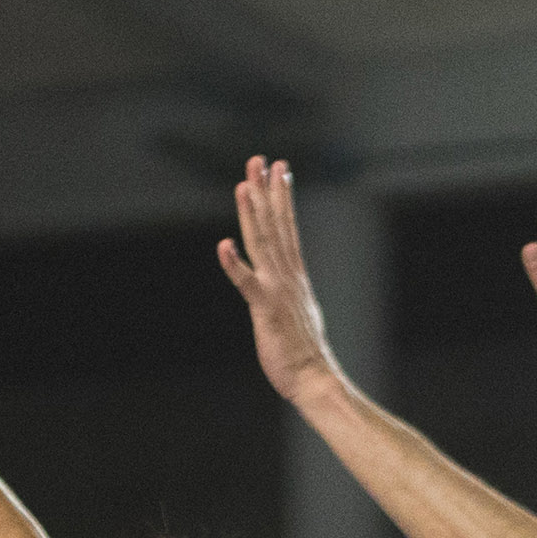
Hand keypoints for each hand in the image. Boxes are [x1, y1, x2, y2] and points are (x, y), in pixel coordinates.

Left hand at [217, 156, 345, 406]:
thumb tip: (291, 280)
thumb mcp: (298, 310)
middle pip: (274, 225)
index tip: (279, 169)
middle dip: (266, 191)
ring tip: (244, 185)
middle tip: (260, 160)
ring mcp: (277, 289)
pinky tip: (223, 244)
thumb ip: (291, 290)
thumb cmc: (304, 350)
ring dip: (252, 213)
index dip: (282, 196)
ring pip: (262, 243)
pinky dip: (233, 263)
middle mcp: (287, 275)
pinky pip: (246, 283)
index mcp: (294, 274)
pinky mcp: (265, 308)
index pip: (287, 227)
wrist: (313, 377)